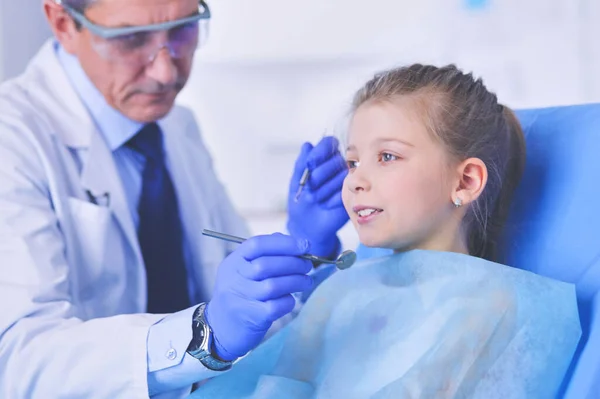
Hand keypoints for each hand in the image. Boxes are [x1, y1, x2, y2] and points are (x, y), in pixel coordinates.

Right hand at [205, 234, 312, 360]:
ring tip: (306, 281)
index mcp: (233, 262)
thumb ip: (263, 254)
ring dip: (297, 281)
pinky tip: (291, 298)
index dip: (284, 243)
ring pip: (274, 285)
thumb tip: (292, 241)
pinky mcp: (253, 318)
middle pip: (267, 264)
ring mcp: (242, 299)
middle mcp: (234, 279)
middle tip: (307, 265)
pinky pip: (278, 305)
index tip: (304, 245)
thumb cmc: (239, 294)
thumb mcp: (242, 271)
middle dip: (294, 262)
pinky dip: (289, 300)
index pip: (257, 245)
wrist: (220, 330)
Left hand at [287, 136, 349, 257]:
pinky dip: (330, 200)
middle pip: (335, 159)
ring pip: (340, 175)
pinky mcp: (352, 195)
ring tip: (316, 199)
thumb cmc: (301, 202)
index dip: (321, 152)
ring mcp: (346, 181)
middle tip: (310, 188)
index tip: (310, 164)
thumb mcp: (296, 181)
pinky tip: (325, 205)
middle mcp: (338, 167)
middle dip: (319, 175)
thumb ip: (302, 163)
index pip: (329, 143)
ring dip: (323, 189)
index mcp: (324, 159)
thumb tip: (307, 145)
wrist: (307, 226)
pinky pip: (344, 191)